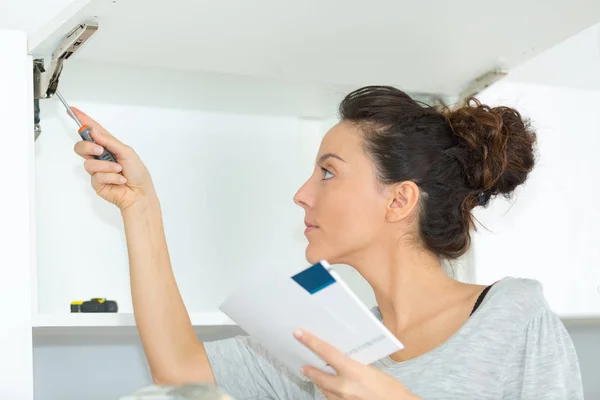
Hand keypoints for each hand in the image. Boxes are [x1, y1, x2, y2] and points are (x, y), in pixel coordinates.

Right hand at [72, 107, 155, 209]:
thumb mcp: (127, 152)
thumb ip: (110, 142)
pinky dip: (111, 177)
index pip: (93, 131)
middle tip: (100, 150)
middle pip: (81, 146)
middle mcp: (100, 156)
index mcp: (108, 145)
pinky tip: (119, 180)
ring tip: (119, 170)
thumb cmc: (137, 173)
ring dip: (107, 166)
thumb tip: (94, 132)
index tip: (73, 111)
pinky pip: (97, 176)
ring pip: (89, 163)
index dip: (83, 120)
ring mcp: (97, 170)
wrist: (140, 193)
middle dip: (88, 147)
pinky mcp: (96, 182)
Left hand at [294, 329, 419, 399]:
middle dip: (309, 370)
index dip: (311, 342)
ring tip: (315, 375)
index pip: (326, 352)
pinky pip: (331, 399)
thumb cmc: (391, 390)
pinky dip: (329, 392)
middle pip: (318, 376)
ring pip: (323, 389)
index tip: (299, 334)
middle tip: (302, 365)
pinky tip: (330, 388)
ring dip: (319, 382)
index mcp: (353, 371)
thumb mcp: (372, 370)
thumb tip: (342, 359)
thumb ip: (355, 364)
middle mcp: (344, 387)